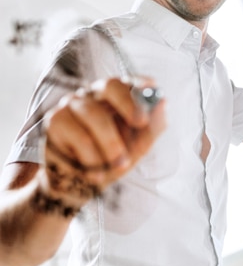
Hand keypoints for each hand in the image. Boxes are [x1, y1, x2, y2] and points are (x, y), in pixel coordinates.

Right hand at [40, 78, 165, 210]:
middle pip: (111, 85)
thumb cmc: (114, 159)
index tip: (153, 102)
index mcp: (121, 97)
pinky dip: (91, 156)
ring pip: (95, 114)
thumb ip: (154, 126)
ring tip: (118, 164)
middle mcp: (97, 94)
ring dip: (111, 144)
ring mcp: (74, 104)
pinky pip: (78, 134)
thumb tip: (164, 101)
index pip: (134, 82)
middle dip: (129, 105)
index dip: (143, 89)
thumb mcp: (140, 147)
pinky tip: (93, 170)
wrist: (80, 184)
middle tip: (141, 124)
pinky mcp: (55, 119)